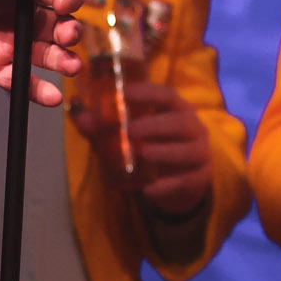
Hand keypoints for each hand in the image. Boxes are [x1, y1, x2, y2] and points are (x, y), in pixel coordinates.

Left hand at [0, 0, 83, 104]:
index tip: (66, 4)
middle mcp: (18, 15)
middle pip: (56, 24)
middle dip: (70, 30)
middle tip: (68, 36)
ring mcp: (7, 43)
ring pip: (45, 54)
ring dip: (63, 60)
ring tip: (71, 67)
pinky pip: (18, 80)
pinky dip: (36, 90)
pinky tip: (52, 97)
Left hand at [70, 79, 213, 215]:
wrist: (181, 182)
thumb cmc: (155, 148)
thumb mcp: (131, 137)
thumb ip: (106, 128)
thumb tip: (80, 117)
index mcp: (177, 110)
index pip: (167, 95)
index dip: (148, 92)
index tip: (126, 93)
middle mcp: (194, 128)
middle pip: (180, 122)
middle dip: (155, 125)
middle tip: (130, 130)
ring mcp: (200, 153)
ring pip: (187, 151)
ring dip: (164, 152)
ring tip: (142, 153)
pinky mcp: (200, 177)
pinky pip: (185, 180)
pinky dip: (167, 185)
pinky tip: (149, 188)